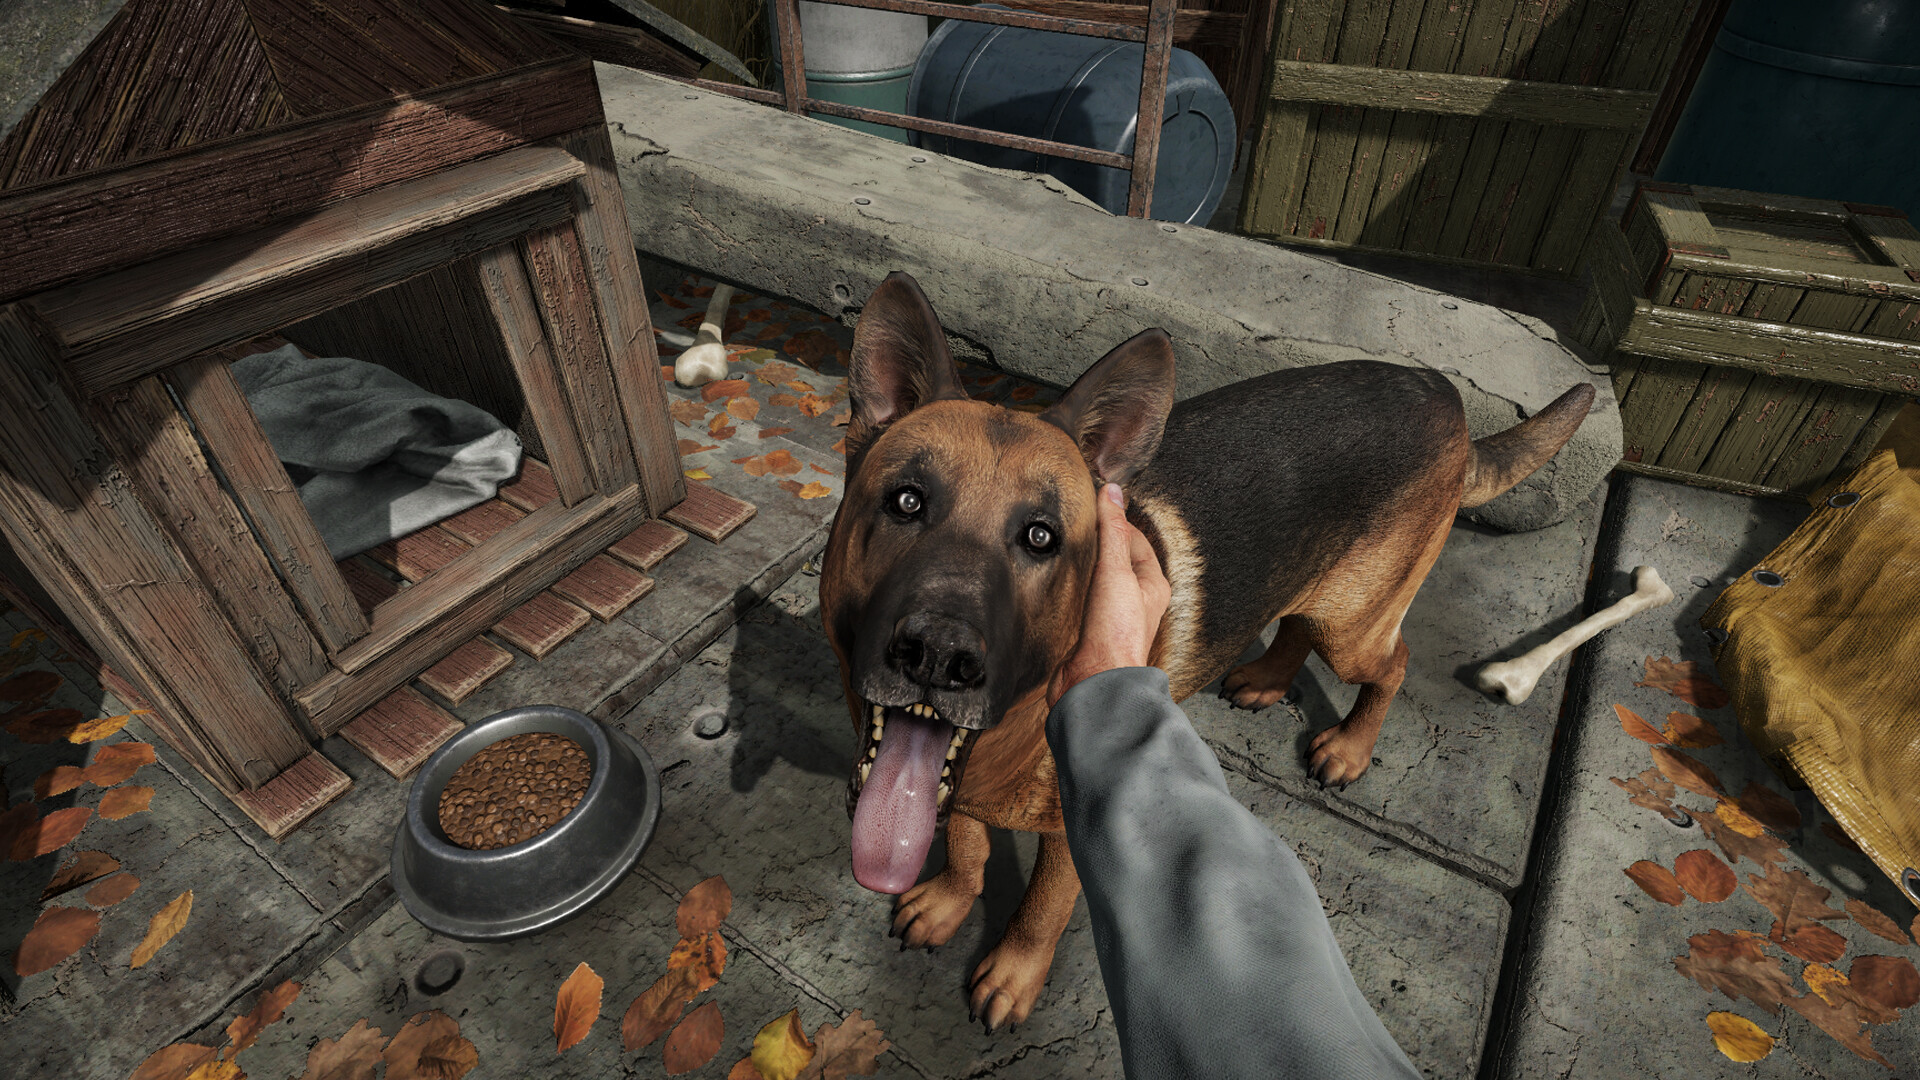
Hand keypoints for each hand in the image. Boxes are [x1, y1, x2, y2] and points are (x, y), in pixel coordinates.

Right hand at [1047, 483, 1171, 708]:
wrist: (1096, 682)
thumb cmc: (1115, 633)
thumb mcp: (1116, 571)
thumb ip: (1113, 531)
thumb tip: (1113, 492)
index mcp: (1152, 584)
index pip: (1136, 538)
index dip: (1117, 518)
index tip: (1096, 500)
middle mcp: (1137, 600)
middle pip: (1120, 559)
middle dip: (1102, 540)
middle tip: (1080, 519)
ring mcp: (1114, 616)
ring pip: (1103, 580)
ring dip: (1089, 564)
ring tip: (1071, 546)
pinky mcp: (1093, 631)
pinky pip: (1086, 600)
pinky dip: (1076, 587)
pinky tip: (1063, 584)